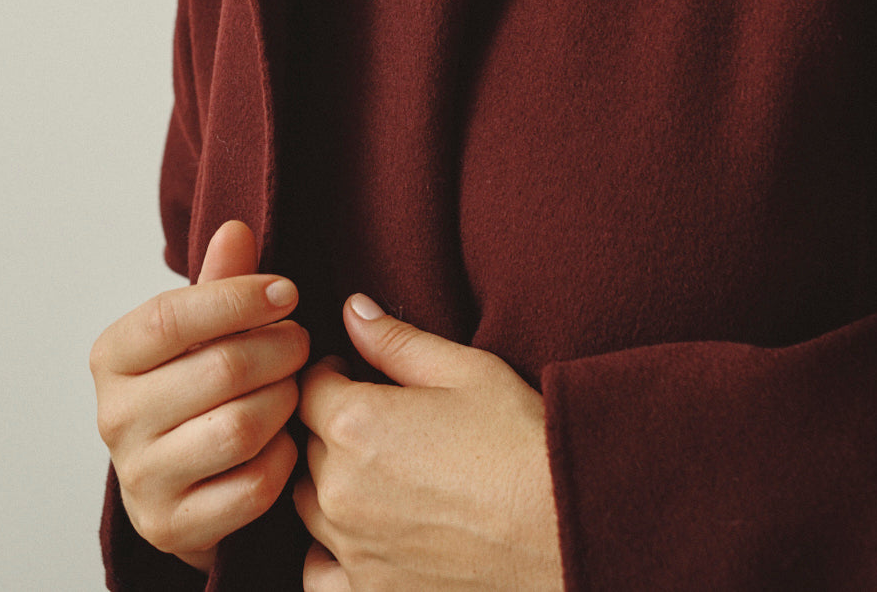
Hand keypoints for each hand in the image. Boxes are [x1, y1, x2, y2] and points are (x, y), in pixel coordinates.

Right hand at [89, 220, 308, 570]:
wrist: (179, 477)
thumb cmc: (194, 383)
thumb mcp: (201, 328)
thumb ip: (219, 281)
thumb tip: (237, 228)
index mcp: (112, 356)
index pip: (171, 318)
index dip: (237, 300)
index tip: (286, 291)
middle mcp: (114, 417)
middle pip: (218, 371)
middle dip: (278, 350)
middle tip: (302, 341)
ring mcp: (140, 477)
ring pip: (239, 429)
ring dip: (283, 403)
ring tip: (295, 386)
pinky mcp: (172, 526)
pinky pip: (251, 487)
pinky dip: (282, 460)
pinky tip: (286, 439)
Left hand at [293, 294, 560, 590]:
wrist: (568, 533)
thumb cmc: (524, 443)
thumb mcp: (467, 371)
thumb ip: (397, 341)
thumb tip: (352, 310)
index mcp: (356, 424)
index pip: (309, 388)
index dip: (331, 373)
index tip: (356, 374)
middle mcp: (341, 491)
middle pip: (308, 445)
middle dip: (335, 427)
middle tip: (381, 423)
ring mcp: (353, 551)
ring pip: (310, 505)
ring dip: (332, 484)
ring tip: (382, 475)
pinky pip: (319, 575)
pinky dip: (330, 556)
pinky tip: (366, 538)